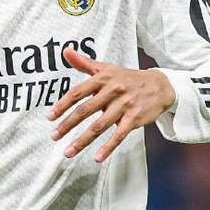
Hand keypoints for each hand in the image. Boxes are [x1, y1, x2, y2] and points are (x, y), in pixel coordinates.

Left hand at [48, 48, 175, 161]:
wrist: (160, 85)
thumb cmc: (127, 78)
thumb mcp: (107, 68)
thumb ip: (84, 63)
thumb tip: (65, 51)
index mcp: (103, 78)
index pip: (78, 92)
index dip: (62, 105)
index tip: (50, 117)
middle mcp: (112, 91)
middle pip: (85, 110)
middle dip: (67, 125)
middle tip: (54, 136)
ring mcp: (124, 106)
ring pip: (99, 126)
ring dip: (82, 140)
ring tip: (68, 152)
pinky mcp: (134, 119)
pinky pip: (118, 135)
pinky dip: (108, 147)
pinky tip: (97, 158)